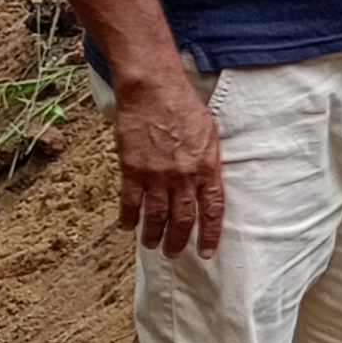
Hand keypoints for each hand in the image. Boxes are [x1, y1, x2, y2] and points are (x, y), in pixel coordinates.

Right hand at [113, 56, 225, 259]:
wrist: (153, 89)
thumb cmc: (183, 105)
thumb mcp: (209, 133)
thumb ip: (208, 161)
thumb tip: (208, 182)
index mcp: (207, 167)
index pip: (212, 210)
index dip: (210, 234)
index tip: (207, 252)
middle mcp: (183, 176)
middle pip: (183, 219)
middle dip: (178, 240)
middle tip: (174, 253)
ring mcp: (157, 175)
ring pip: (157, 216)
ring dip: (154, 234)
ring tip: (152, 244)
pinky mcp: (133, 169)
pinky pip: (131, 202)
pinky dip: (129, 217)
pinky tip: (129, 226)